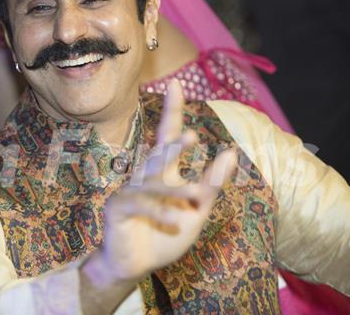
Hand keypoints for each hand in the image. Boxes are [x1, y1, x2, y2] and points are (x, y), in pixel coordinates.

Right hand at [88, 80, 237, 284]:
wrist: (133, 265)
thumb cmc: (164, 235)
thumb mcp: (196, 212)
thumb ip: (211, 184)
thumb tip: (231, 153)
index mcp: (164, 172)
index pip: (169, 135)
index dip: (173, 110)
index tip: (175, 84)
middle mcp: (146, 175)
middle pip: (160, 153)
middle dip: (175, 146)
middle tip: (193, 136)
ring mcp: (130, 189)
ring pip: (155, 183)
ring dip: (178, 191)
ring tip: (198, 195)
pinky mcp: (119, 207)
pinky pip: (141, 205)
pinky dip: (159, 213)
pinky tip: (174, 221)